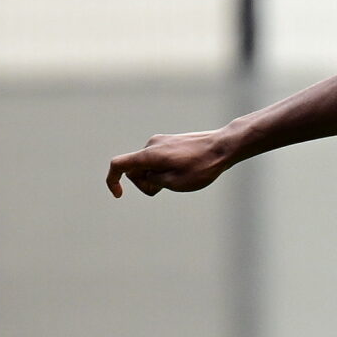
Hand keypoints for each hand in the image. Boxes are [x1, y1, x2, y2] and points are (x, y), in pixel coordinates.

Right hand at [106, 128, 238, 197]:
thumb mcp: (176, 183)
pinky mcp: (171, 142)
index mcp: (149, 155)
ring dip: (155, 177)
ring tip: (179, 181)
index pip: (119, 164)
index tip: (119, 195)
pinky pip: (158, 159)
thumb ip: (154, 181)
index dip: (112, 180)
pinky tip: (182, 173)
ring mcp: (161, 141)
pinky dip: (163, 169)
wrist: (224, 146)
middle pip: (134, 168)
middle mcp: (151, 145)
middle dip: (144, 183)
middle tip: (165, 189)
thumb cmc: (203, 166)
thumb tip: (147, 176)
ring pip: (148, 164)